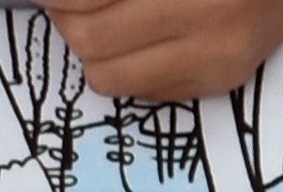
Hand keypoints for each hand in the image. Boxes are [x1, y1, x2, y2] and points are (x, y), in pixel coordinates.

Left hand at [44, 0, 282, 99]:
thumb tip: (60, 0)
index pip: (82, 5)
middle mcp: (205, 28)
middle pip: (89, 44)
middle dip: (66, 19)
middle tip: (67, 0)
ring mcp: (215, 62)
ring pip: (110, 80)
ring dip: (93, 49)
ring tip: (100, 19)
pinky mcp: (223, 81)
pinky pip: (150, 92)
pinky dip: (129, 66)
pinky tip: (138, 36)